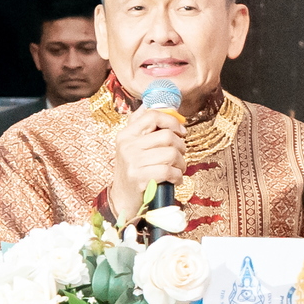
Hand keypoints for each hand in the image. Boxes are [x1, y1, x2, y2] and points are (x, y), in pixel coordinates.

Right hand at [111, 102, 187, 218]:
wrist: (122, 199)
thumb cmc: (133, 170)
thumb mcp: (132, 145)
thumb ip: (141, 124)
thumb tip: (152, 104)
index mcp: (126, 134)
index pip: (152, 115)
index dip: (172, 121)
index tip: (180, 131)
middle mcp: (127, 146)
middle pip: (167, 136)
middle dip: (181, 147)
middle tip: (179, 155)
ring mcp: (132, 162)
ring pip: (171, 154)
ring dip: (181, 164)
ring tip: (177, 169)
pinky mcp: (139, 178)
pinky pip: (169, 171)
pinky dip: (177, 177)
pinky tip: (174, 179)